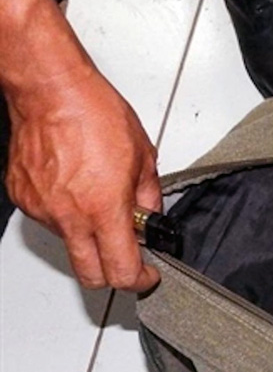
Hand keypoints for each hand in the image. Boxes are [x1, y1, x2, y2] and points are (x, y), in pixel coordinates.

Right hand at [5, 68, 161, 290]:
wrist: (52, 91)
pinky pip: (50, 219)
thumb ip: (149, 198)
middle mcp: (70, 217)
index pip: (122, 271)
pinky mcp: (24, 199)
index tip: (147, 275)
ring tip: (99, 199)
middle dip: (113, 275)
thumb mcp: (144, 158)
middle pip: (91, 275)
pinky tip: (76, 187)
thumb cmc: (95, 114)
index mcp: (104, 210)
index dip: (139, 280)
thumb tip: (150, 218)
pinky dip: (67, 213)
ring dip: (89, 236)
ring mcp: (43, 210)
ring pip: (70, 244)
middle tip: (128, 258)